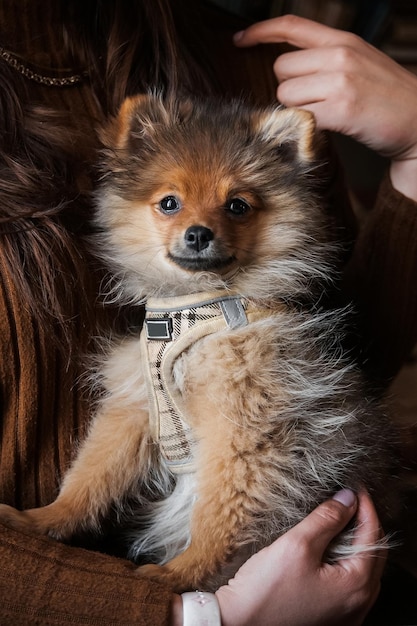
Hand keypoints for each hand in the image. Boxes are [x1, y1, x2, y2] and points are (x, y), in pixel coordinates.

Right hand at [214, 490, 384, 625]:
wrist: (239, 624)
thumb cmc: (265, 591)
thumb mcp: (297, 545)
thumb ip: (326, 519)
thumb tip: (347, 498)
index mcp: (356, 586)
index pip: (373, 536)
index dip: (365, 507)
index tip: (355, 487)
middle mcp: (358, 604)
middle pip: (373, 554)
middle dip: (364, 524)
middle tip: (350, 500)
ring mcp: (345, 614)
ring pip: (362, 570)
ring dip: (355, 543)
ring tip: (340, 520)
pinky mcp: (330, 617)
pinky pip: (348, 584)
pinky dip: (345, 562)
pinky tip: (329, 549)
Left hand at [234, 15, 416, 199]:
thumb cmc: (386, 97)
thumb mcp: (359, 63)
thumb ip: (326, 59)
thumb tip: (287, 70)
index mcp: (342, 40)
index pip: (291, 26)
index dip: (260, 31)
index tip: (240, 40)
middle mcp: (339, 55)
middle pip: (281, 70)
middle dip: (289, 89)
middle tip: (315, 101)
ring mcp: (340, 81)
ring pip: (285, 95)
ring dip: (296, 109)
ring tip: (325, 114)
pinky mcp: (341, 109)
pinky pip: (300, 116)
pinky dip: (306, 126)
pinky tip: (327, 127)